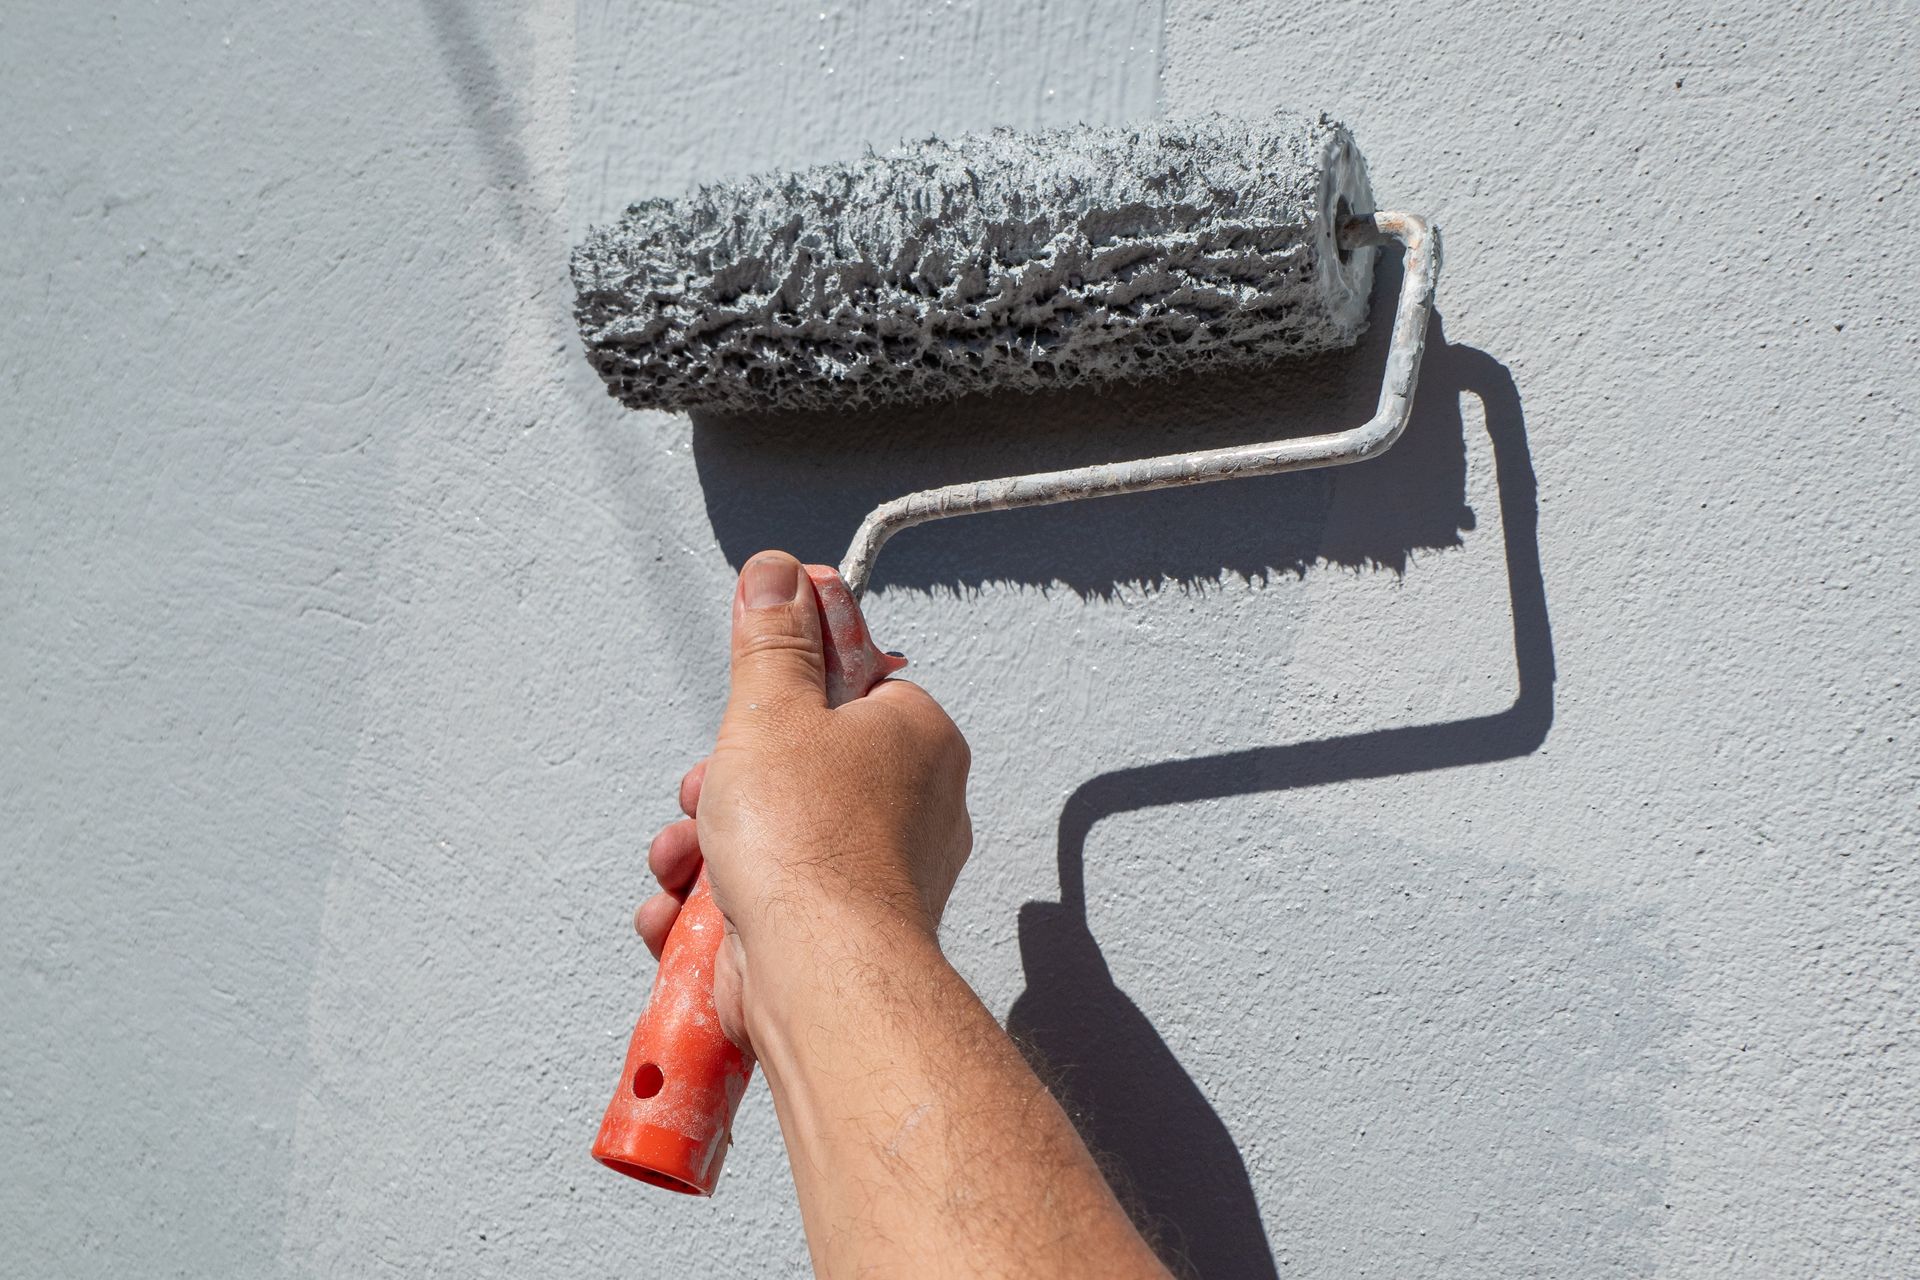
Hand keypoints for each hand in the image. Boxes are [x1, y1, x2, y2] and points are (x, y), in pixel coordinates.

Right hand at [634, 550, 971, 1052]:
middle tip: (705, 794)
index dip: (783, 694)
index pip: (850, 685)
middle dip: (722, 786)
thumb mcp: (771, 710)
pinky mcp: (838, 936)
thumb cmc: (811, 847)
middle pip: (795, 767)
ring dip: (701, 850)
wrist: (819, 978)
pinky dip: (710, 911)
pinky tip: (683, 916)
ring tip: (685, 864)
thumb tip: (779, 574)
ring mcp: (877, 877)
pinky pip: (764, 903)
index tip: (747, 705)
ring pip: (768, 839)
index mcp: (917, 737)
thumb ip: (772, 642)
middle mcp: (913, 806)